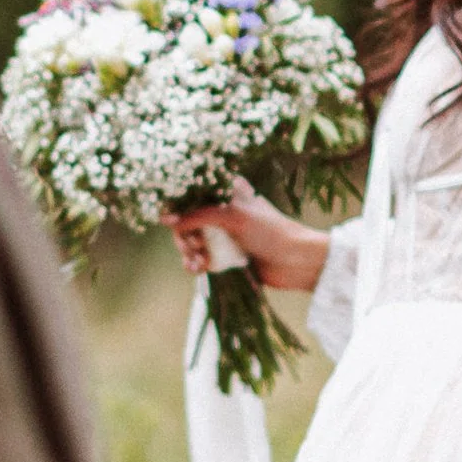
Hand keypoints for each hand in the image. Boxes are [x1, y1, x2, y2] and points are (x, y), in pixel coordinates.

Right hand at [168, 182, 330, 294]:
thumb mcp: (233, 217)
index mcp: (227, 192)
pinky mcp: (225, 256)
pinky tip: (197, 269)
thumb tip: (166, 219)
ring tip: (195, 263)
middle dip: (184, 235)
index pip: (192, 195)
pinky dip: (195, 264)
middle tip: (188, 247)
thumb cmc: (270, 231)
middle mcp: (223, 211)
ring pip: (192, 241)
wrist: (296, 261)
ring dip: (188, 252)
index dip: (178, 207)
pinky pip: (201, 259)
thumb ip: (198, 215)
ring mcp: (223, 234)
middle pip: (187, 220)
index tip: (169, 221)